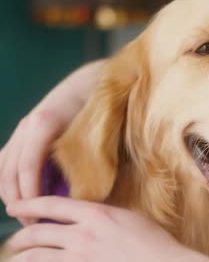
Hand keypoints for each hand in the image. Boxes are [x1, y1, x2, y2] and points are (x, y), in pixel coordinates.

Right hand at [0, 61, 102, 224]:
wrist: (94, 80)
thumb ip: (89, 159)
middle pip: (8, 171)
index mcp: (45, 123)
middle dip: (18, 200)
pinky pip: (7, 160)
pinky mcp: (24, 132)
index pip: (27, 166)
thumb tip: (84, 195)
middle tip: (34, 224)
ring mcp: (23, 128)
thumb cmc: (102, 108)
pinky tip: (26, 196)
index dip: (29, 194)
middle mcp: (28, 125)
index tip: (37, 216)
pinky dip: (11, 181)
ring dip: (11, 193)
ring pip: (3, 167)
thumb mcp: (99, 132)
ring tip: (30, 214)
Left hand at [4, 196, 208, 261]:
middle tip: (13, 240)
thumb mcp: (128, 218)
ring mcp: (80, 258)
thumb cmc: (154, 242)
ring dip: (21, 258)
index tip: (14, 207)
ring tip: (15, 258)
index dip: (28, 204)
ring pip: (36, 257)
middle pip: (38, 232)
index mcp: (96, 214)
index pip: (52, 205)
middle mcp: (83, 235)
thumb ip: (103, 216)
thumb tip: (88, 217)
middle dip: (20, 237)